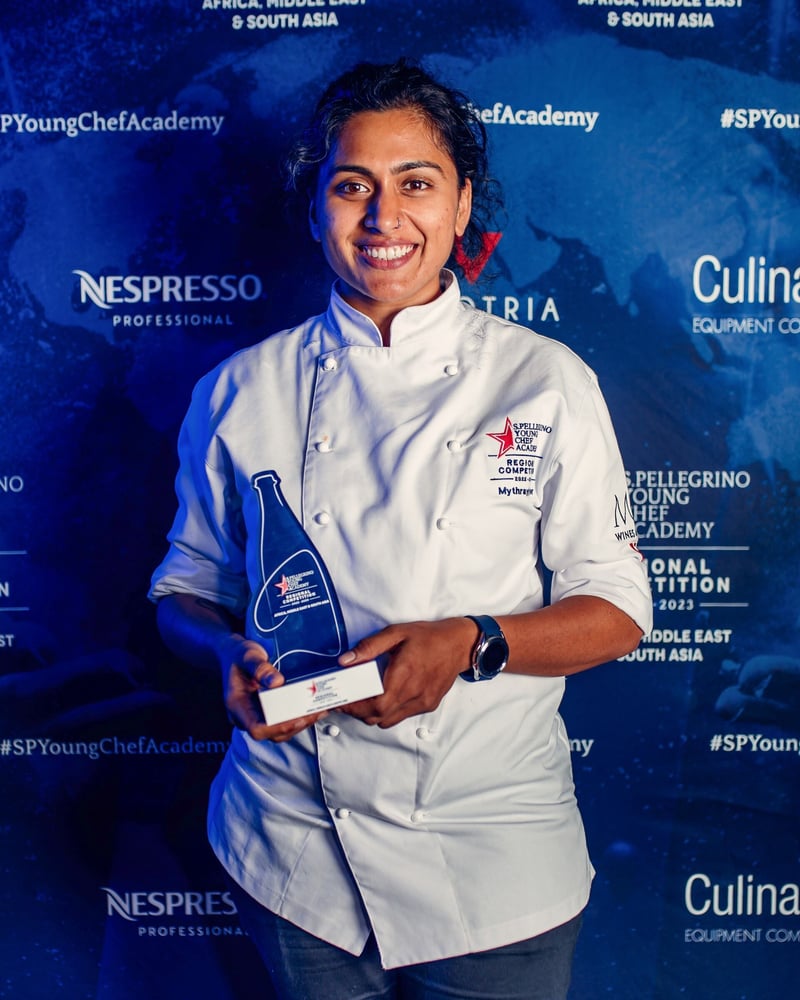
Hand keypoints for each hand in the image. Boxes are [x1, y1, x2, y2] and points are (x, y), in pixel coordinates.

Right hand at [220, 636, 325, 741]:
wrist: (233, 653)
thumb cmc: (237, 654)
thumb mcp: (247, 655)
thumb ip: (260, 667)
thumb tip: (278, 682)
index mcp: (237, 705)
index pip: (256, 728)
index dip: (277, 727)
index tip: (296, 716)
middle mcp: (247, 715)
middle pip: (272, 733)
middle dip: (296, 725)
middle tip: (315, 711)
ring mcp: (257, 715)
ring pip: (280, 731)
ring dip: (301, 723)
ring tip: (320, 709)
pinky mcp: (267, 712)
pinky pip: (283, 721)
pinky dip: (299, 716)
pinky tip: (313, 706)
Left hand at [338, 617, 475, 727]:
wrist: (460, 644)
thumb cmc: (429, 637)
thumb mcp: (396, 633)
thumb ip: (369, 647)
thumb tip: (346, 660)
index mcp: (405, 673)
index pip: (375, 704)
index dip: (355, 708)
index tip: (343, 702)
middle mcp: (415, 693)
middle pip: (378, 716)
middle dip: (359, 712)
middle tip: (351, 699)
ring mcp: (423, 702)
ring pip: (389, 720)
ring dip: (374, 714)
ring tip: (368, 698)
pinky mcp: (428, 705)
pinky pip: (402, 716)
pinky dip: (390, 711)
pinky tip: (389, 695)